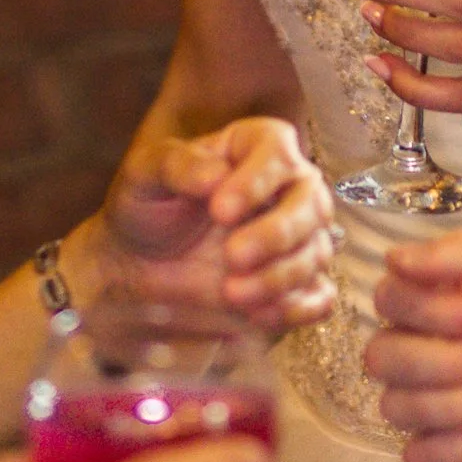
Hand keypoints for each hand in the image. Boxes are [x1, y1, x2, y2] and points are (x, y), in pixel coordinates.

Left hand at [97, 115, 334, 329]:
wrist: (140, 261)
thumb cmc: (148, 206)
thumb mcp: (146, 175)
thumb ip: (177, 166)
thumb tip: (216, 176)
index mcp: (255, 147)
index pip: (278, 153)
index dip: (257, 182)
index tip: (220, 210)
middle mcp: (288, 186)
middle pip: (311, 203)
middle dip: (276, 234)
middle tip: (232, 256)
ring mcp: (298, 235)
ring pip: (316, 251)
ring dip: (278, 277)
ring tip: (231, 293)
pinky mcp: (296, 281)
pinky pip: (320, 295)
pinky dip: (297, 308)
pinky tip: (258, 314)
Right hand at [366, 231, 461, 461]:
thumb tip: (392, 258)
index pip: (391, 296)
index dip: (427, 309)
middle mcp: (452, 348)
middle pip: (381, 354)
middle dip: (443, 360)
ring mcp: (460, 405)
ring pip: (395, 405)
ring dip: (454, 403)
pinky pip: (416, 459)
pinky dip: (450, 449)